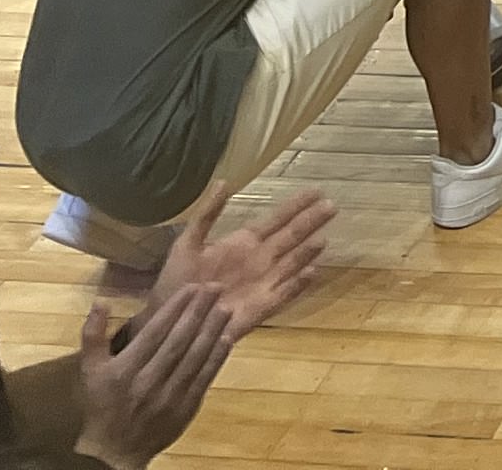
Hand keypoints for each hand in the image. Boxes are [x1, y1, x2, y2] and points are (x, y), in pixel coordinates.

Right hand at [74, 278, 234, 467]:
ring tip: (226, 307)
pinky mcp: (184, 409)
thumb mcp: (89, 371)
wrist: (112, 451)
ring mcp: (168, 396)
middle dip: (198, 311)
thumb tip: (101, 302)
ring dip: (212, 330)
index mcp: (124, 369)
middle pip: (178, 341)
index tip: (193, 287)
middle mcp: (147, 381)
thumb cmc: (101, 405)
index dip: (175, 308)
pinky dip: (216, 358)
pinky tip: (226, 338)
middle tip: (216, 287)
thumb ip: (93, 335)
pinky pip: (203, 379)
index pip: (154, 332)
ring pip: (194, 357)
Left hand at [153, 182, 332, 342]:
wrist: (169, 320)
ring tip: (323, 240)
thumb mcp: (188, 242)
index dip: (296, 205)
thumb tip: (224, 181)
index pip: (277, 220)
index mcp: (244, 243)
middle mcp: (260, 260)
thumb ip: (207, 214)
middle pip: (291, 237)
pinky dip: (298, 284)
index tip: (317, 191)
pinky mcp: (260, 307)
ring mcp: (262, 283)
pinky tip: (311, 273)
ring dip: (307, 253)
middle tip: (332, 206)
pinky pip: (284, 294)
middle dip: (311, 222)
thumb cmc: (177, 283)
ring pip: (292, 263)